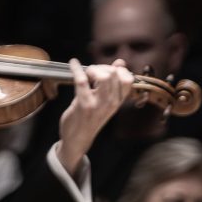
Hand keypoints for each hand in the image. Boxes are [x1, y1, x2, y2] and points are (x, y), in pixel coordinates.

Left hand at [54, 58, 137, 173]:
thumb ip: (112, 82)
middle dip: (102, 67)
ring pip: (103, 77)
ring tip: (87, 74)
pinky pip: (82, 81)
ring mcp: (98, 104)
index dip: (117, 69)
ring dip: (93, 69)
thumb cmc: (90, 118)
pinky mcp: (84, 104)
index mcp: (118, 101)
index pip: (128, 79)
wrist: (78, 139)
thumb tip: (120, 62)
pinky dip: (76, 68)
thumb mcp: (105, 100)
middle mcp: (111, 102)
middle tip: (92, 73)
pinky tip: (73, 63)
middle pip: (114, 74)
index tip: (107, 71)